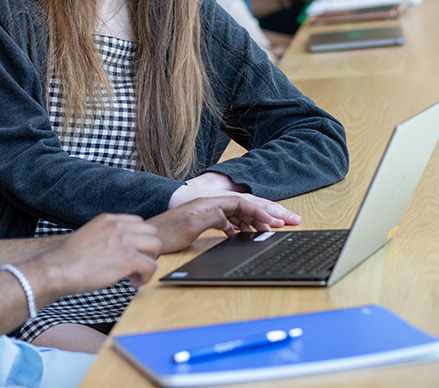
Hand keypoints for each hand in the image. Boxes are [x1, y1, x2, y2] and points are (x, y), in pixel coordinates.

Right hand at [31, 214, 161, 293]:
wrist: (58, 269)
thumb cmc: (69, 260)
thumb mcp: (90, 236)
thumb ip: (107, 236)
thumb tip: (119, 249)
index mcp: (109, 219)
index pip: (139, 223)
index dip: (138, 240)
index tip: (131, 254)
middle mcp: (119, 226)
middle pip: (152, 232)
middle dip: (147, 250)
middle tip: (135, 265)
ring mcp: (125, 241)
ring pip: (156, 247)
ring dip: (149, 262)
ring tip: (134, 274)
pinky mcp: (128, 258)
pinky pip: (151, 266)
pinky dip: (146, 277)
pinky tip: (133, 282)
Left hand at [168, 174, 300, 229]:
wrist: (148, 236)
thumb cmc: (166, 232)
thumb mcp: (191, 225)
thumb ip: (214, 217)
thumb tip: (234, 215)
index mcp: (210, 202)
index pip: (243, 203)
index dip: (261, 212)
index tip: (275, 223)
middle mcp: (211, 203)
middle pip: (246, 205)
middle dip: (269, 212)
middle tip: (291, 220)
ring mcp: (208, 211)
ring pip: (240, 213)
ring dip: (257, 220)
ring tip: (272, 229)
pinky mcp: (204, 220)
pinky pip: (230, 220)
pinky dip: (241, 226)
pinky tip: (245, 235)